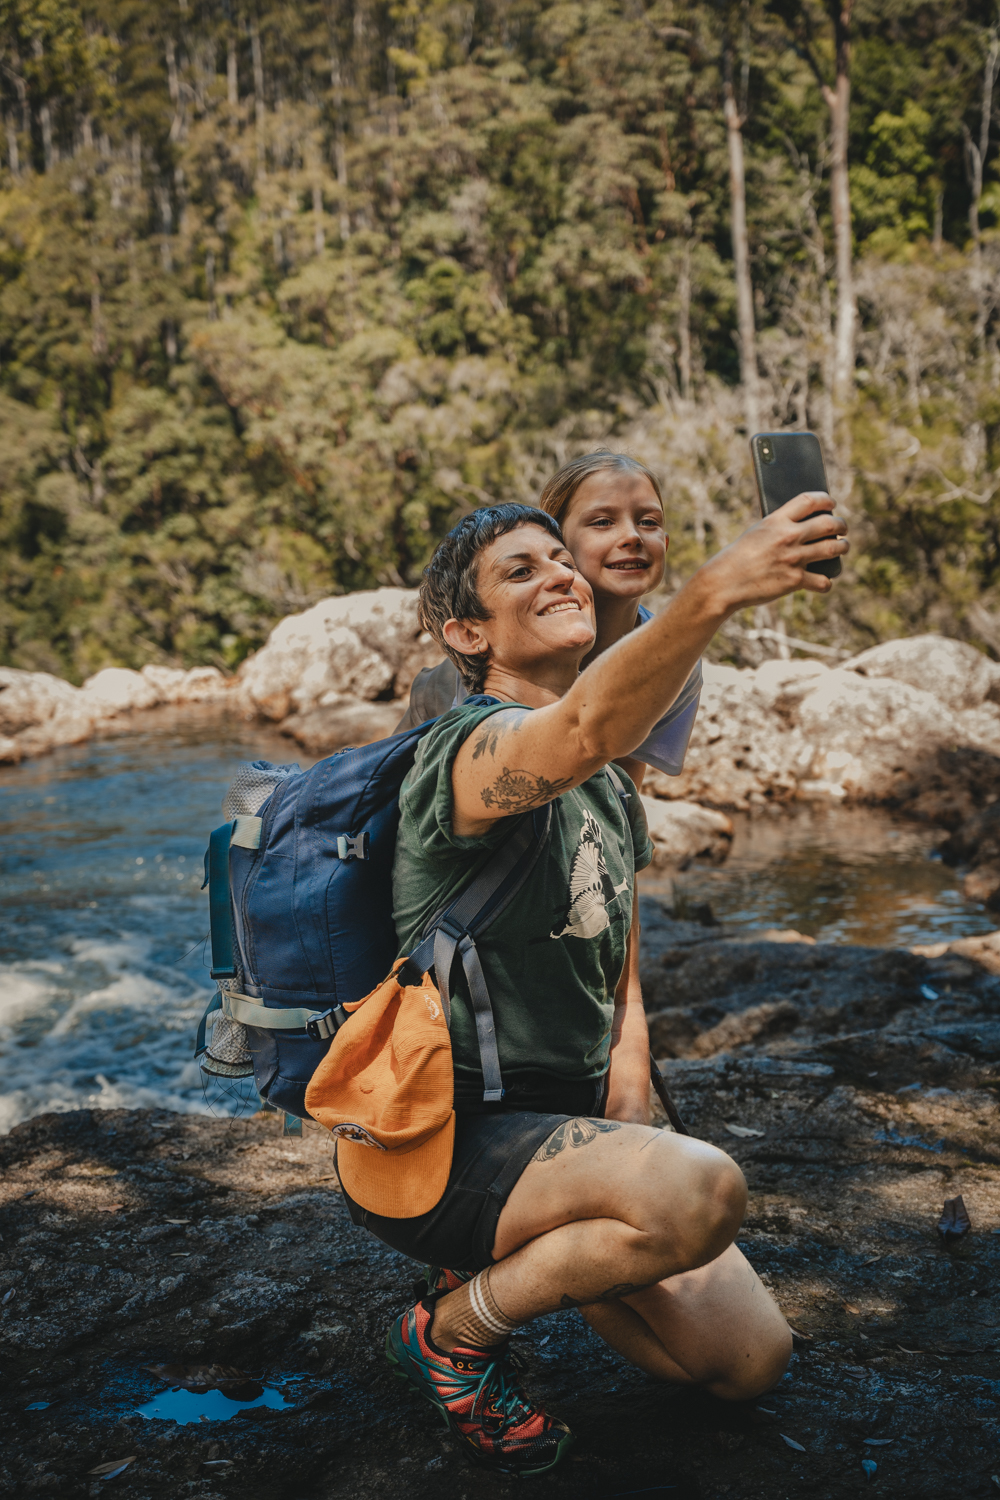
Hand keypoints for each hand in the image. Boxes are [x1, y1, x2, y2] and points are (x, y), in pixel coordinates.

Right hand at [699, 492, 848, 614]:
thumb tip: (802, 526)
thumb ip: (778, 527)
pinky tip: (824, 582)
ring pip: (833, 549)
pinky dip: (826, 582)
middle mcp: (788, 537)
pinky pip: (822, 581)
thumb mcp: (756, 533)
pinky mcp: (794, 580)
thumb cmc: (737, 558)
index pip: (810, 500)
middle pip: (828, 524)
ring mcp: (793, 558)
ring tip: (843, 547)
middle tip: (842, 528)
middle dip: (841, 525)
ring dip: (843, 547)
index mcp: (776, 520)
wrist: (724, 583)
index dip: (826, 499)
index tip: (830, 503)